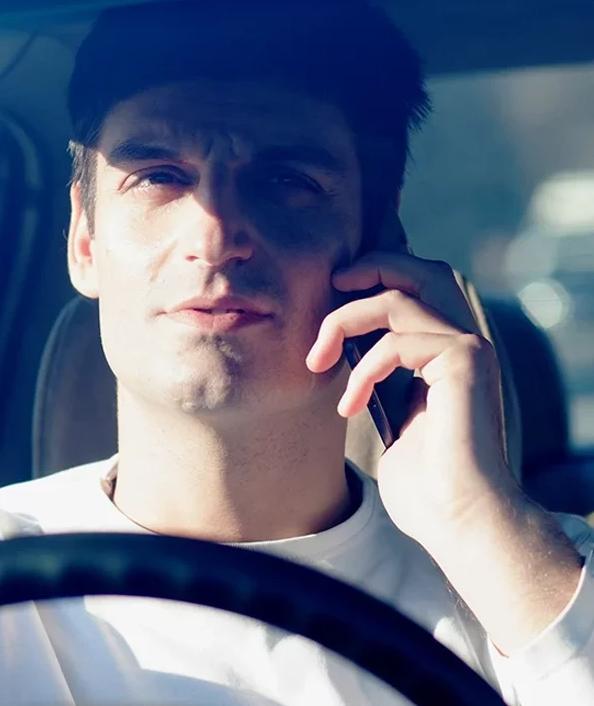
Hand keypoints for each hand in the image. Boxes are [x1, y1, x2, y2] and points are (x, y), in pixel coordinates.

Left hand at [305, 251, 518, 547]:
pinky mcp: (466, 361)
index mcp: (446, 356)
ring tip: (316, 361)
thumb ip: (376, 384)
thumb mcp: (390, 421)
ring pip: (399, 297)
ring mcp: (468, 349)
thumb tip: (340, 359)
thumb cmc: (424, 486)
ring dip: (344, 320)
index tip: (328, 301)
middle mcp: (463, 344)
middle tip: (331, 284)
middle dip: (370, 267)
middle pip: (421, 271)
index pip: (415, 291)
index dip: (372, 282)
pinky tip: (351, 406)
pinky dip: (364, 368)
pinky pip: (397, 339)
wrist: (458, 519)